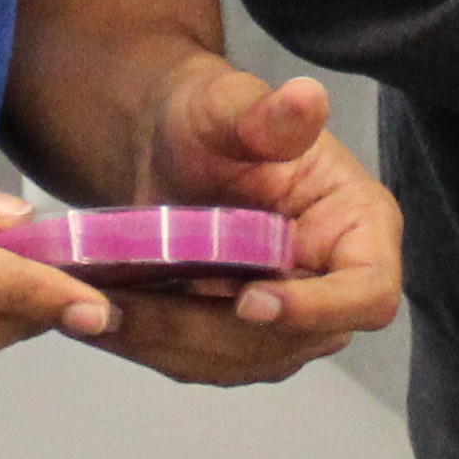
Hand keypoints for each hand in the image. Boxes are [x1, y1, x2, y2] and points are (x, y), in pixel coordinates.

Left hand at [94, 61, 406, 387]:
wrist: (167, 145)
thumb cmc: (210, 117)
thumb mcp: (227, 106)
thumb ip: (265, 116)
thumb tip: (306, 98)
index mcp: (358, 227)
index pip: (367, 292)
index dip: (318, 309)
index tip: (250, 302)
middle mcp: (332, 285)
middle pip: (289, 340)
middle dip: (202, 328)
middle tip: (124, 309)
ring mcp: (287, 321)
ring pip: (234, 359)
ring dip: (160, 343)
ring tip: (91, 312)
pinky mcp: (237, 340)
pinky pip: (196, 359)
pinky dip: (145, 344)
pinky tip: (94, 318)